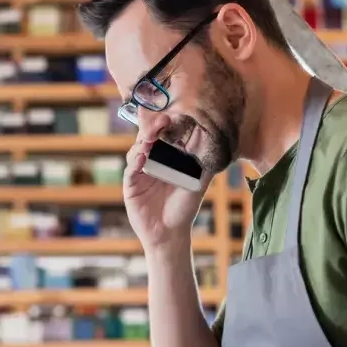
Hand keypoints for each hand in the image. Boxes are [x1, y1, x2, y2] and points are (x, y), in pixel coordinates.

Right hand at [124, 118, 211, 250]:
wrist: (171, 233)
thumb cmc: (184, 207)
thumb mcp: (198, 182)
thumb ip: (204, 163)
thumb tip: (216, 141)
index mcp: (166, 158)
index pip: (163, 135)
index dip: (166, 124)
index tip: (173, 113)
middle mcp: (151, 161)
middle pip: (148, 138)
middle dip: (153, 127)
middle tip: (162, 119)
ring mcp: (140, 171)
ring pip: (137, 149)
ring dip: (143, 141)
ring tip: (151, 136)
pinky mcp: (131, 184)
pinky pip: (130, 169)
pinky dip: (135, 160)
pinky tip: (142, 155)